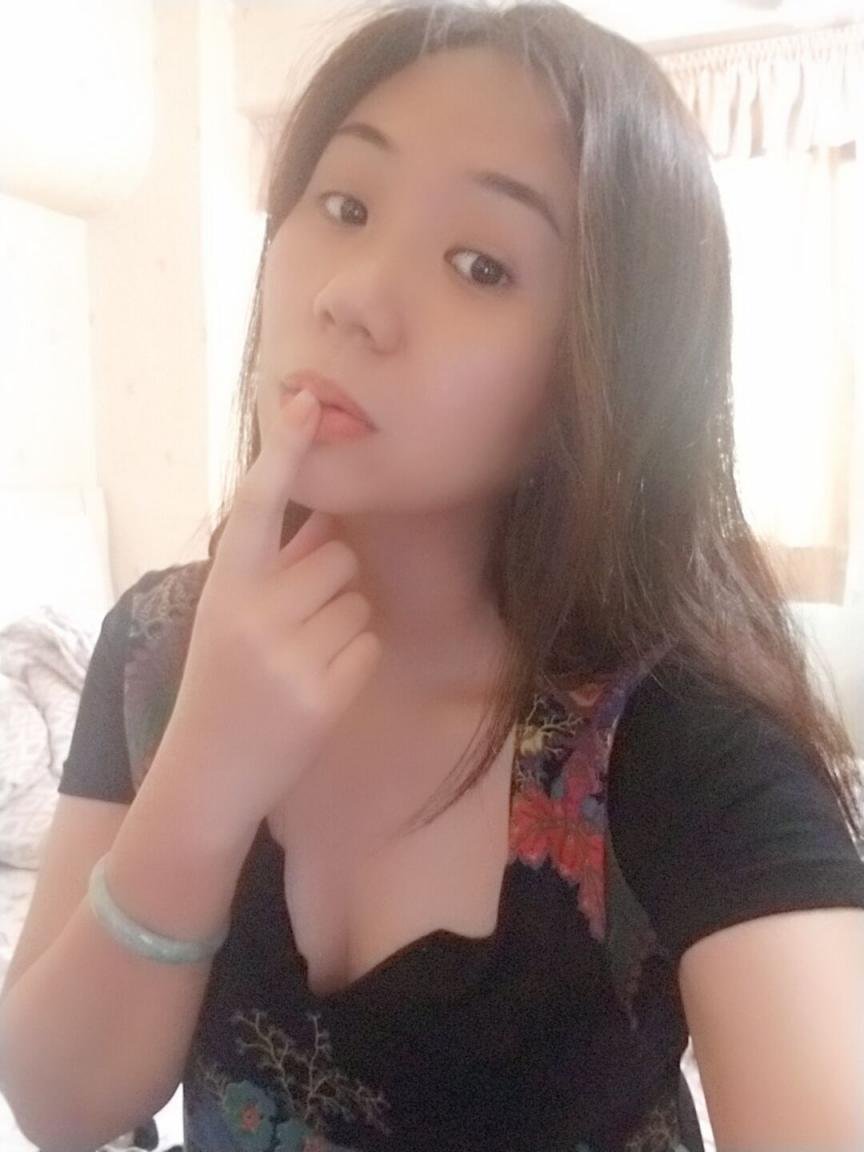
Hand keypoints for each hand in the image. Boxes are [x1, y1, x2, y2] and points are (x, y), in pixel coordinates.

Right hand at [161, 388, 381, 837]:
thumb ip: (273, 565)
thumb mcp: (227, 615)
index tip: (303, 400)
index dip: (282, 450)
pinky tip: (318, 686)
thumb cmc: (221, 682)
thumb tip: (325, 515)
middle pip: (339, 555)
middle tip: (299, 622)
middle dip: (333, 579)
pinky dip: (354, 660)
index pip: (256, 504)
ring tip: (302, 657)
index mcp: (224, 586)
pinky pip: (369, 644)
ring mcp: (289, 656)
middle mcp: (253, 613)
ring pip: (359, 599)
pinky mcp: (324, 694)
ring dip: (344, 621)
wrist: (207, 774)